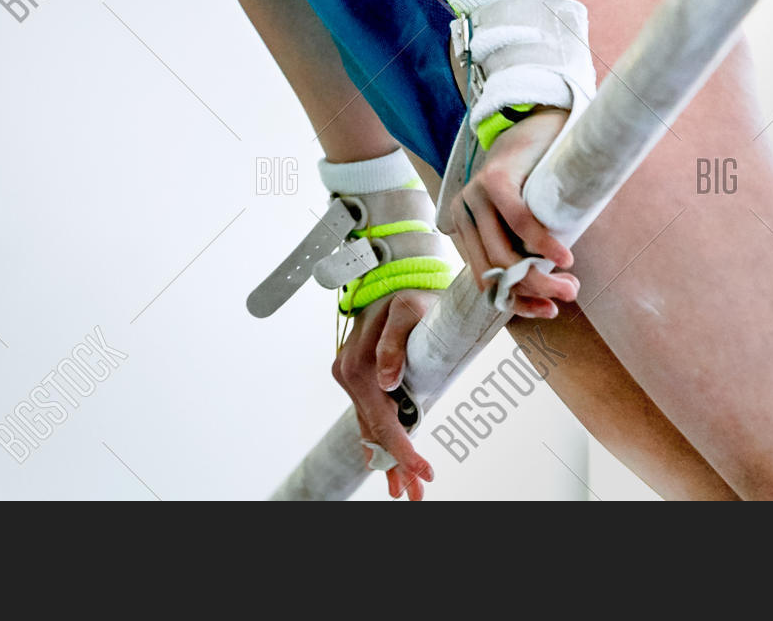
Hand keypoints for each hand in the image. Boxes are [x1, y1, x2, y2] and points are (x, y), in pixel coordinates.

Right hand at [331, 289, 438, 500]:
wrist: (399, 277)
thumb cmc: (409, 293)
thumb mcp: (408, 310)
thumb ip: (395, 343)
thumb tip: (388, 381)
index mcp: (358, 366)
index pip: (382, 421)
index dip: (403, 451)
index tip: (424, 473)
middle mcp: (348, 374)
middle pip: (374, 432)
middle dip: (396, 465)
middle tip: (415, 494)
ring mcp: (350, 376)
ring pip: (369, 427)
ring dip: (387, 459)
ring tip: (405, 488)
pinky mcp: (357, 377)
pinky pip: (367, 415)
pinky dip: (377, 440)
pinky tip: (383, 464)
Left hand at [450, 108, 579, 316]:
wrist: (537, 122)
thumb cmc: (537, 177)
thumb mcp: (525, 219)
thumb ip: (525, 248)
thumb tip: (546, 296)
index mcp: (466, 228)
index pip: (486, 279)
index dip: (517, 301)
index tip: (549, 312)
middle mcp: (464, 213)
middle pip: (495, 270)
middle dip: (533, 291)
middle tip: (568, 297)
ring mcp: (475, 195)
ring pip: (504, 252)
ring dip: (540, 275)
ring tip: (571, 284)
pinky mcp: (494, 179)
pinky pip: (518, 221)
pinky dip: (542, 244)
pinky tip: (564, 258)